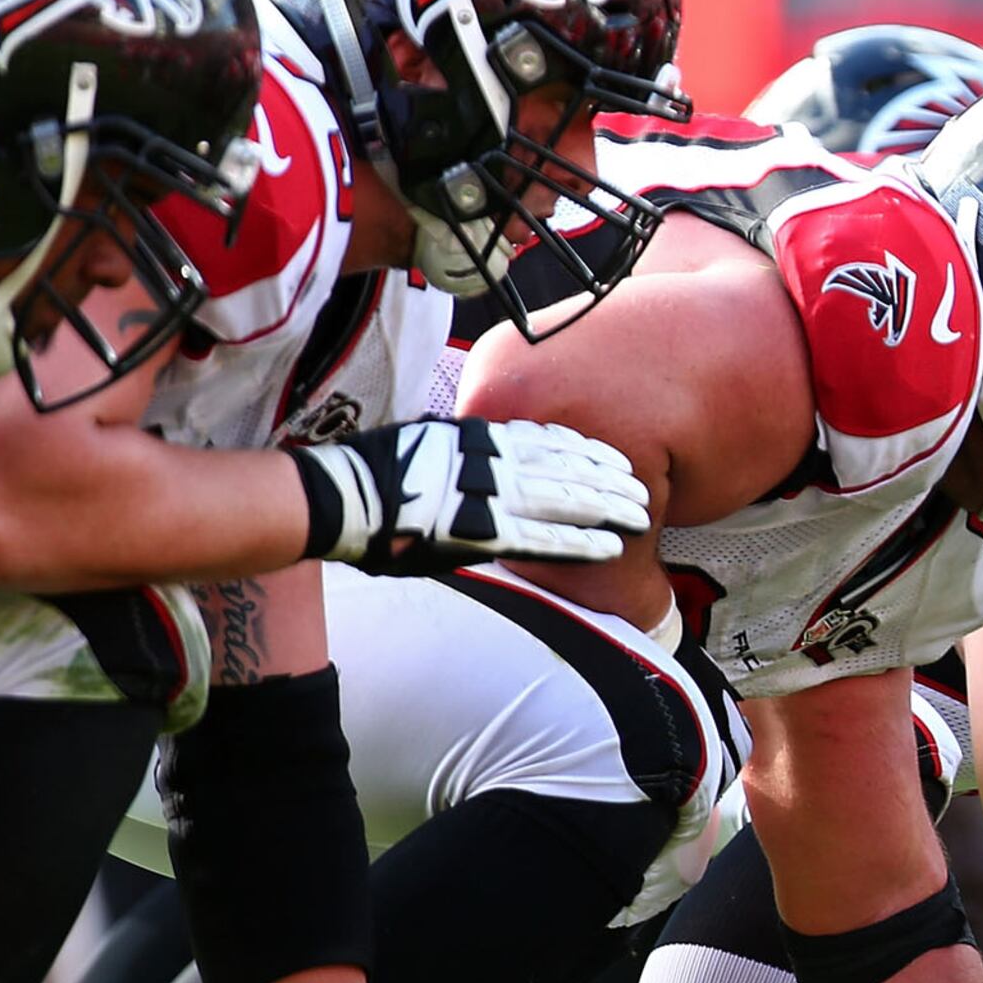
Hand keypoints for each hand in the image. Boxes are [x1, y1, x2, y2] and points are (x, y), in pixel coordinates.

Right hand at [295, 417, 652, 573]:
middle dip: (611, 479)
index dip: (588, 449)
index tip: (616, 458)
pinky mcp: (483, 530)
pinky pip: (545, 537)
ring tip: (643, 514)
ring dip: (609, 507)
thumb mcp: (424, 442)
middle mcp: (492, 459)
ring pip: (567, 498)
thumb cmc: (371, 475)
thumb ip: (461, 450)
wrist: (338, 496)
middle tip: (644, 488)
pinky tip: (612, 546)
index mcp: (479, 436)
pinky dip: (582, 541)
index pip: (548, 439)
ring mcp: (489, 493)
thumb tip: (479, 455)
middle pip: (568, 466)